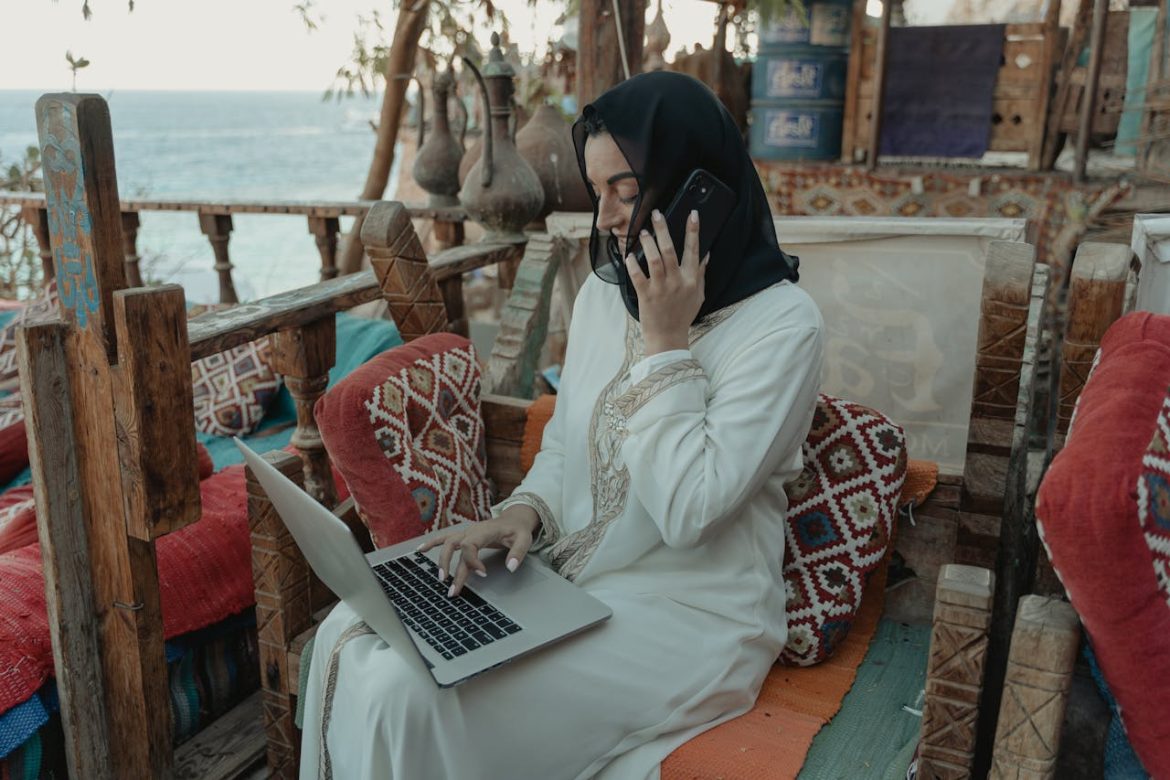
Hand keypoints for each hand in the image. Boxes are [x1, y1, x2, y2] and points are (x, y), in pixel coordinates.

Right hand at [417, 504, 540, 596]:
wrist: (514, 518)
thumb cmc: (518, 529)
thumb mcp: (524, 538)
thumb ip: (518, 552)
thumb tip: (511, 567)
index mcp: (484, 531)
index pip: (470, 545)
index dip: (473, 562)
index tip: (482, 575)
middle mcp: (472, 531)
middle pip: (454, 546)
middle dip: (450, 566)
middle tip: (452, 587)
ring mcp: (466, 533)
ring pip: (448, 544)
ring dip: (441, 560)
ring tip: (439, 578)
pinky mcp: (464, 536)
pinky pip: (445, 538)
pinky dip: (432, 543)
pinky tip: (420, 550)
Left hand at [626, 208, 706, 354]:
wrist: (668, 337)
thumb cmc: (683, 315)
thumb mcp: (698, 294)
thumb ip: (700, 273)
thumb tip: (706, 254)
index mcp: (691, 279)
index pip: (693, 250)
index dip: (693, 230)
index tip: (692, 214)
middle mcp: (677, 281)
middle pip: (670, 249)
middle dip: (664, 229)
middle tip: (657, 213)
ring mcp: (661, 288)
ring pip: (654, 259)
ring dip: (648, 243)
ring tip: (643, 231)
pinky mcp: (646, 295)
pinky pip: (638, 276)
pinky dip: (633, 264)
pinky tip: (629, 255)